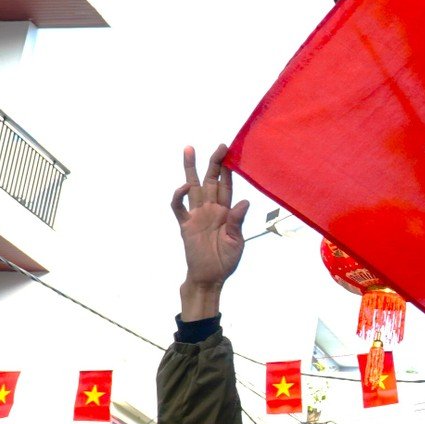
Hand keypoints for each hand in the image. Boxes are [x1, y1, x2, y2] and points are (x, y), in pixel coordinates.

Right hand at [172, 145, 248, 318]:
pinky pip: (179, 208)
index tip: (232, 152)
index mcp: (226, 212)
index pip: (227, 186)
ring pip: (193, 187)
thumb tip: (245, 202)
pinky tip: (184, 187)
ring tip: (189, 149)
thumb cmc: (225, 261)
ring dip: (191, 169)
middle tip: (220, 145)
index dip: (229, 170)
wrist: (209, 278)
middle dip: (214, 163)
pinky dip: (179, 196)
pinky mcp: (185, 225)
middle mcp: (211, 210)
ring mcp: (197, 216)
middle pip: (210, 181)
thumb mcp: (236, 242)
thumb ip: (237, 222)